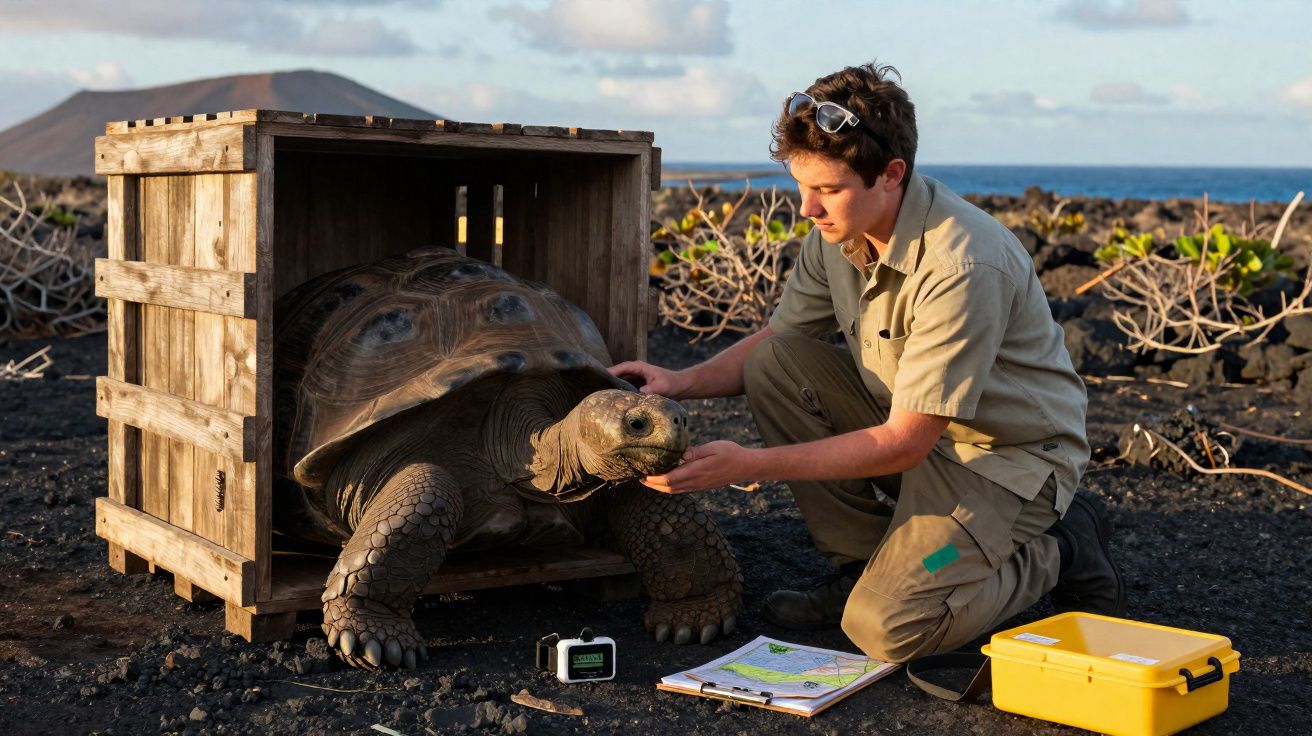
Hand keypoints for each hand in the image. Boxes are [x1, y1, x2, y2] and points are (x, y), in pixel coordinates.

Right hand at [608, 360, 686, 397]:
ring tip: (601, 394)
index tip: (601, 376)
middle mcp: (636, 371)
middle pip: (618, 373)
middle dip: (608, 379)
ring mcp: (636, 378)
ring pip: (621, 381)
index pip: (623, 367)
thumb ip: (650, 389)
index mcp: (640, 367)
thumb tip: (638, 394)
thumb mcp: (662, 387)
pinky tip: (613, 399)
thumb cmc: (672, 384)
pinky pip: (625, 388)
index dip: (612, 371)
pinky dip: (620, 392)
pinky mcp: (637, 386)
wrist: (681, 387)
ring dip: (613, 386)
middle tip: (596, 387)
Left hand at [642, 441, 757, 493]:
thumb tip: (680, 455)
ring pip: (675, 491)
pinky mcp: (702, 486)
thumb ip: (695, 452)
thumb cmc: (731, 454)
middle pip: (669, 488)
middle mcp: (696, 482)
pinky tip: (666, 479)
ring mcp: (699, 486)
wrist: (746, 466)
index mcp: (697, 472)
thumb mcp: (713, 447)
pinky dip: (670, 486)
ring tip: (649, 479)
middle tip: (640, 478)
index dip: (654, 479)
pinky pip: (682, 489)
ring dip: (660, 487)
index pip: (670, 479)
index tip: (643, 474)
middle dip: (653, 485)